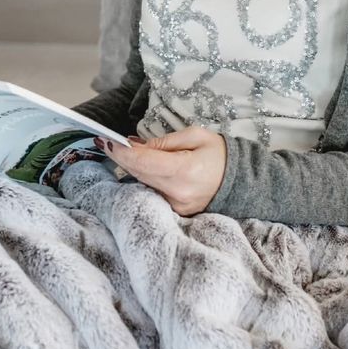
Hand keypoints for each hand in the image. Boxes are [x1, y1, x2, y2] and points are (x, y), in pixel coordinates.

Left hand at [95, 127, 226, 215]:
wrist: (242, 181)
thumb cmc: (220, 153)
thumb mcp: (195, 136)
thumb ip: (165, 142)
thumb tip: (137, 145)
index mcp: (185, 170)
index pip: (144, 162)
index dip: (123, 152)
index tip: (106, 140)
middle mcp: (178, 192)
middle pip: (139, 174)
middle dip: (121, 158)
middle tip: (105, 142)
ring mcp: (177, 206)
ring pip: (143, 184)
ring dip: (131, 168)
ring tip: (119, 151)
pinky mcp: (177, 212)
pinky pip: (153, 192)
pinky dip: (144, 179)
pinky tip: (138, 166)